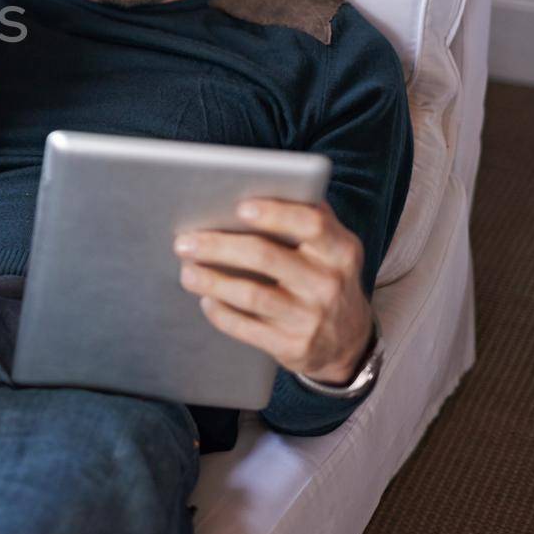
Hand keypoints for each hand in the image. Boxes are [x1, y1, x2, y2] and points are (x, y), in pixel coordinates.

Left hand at [174, 198, 373, 384]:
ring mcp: (312, 318)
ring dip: (212, 281)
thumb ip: (304, 217)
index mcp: (340, 249)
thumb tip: (250, 186)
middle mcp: (329, 283)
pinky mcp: (295, 347)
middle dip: (219, 247)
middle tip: (184, 241)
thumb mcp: (330, 248)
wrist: (350, 339)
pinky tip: (206, 300)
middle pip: (266, 257)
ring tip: (186, 271)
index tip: (239, 207)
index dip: (275, 214)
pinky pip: (248, 329)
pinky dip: (222, 314)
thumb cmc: (325, 276)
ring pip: (252, 295)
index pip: (311, 224)